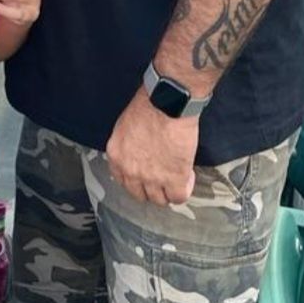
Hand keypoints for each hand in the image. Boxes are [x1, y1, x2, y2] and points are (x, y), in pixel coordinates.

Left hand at [105, 89, 197, 206]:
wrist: (168, 102)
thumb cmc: (149, 104)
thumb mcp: (126, 125)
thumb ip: (128, 144)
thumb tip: (138, 151)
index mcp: (116, 155)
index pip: (122, 180)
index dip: (136, 180)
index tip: (145, 176)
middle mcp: (130, 170)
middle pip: (140, 194)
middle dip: (151, 188)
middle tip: (162, 178)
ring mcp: (151, 178)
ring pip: (159, 200)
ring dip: (168, 191)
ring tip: (177, 177)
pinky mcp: (174, 179)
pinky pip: (178, 197)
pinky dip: (184, 189)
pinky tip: (187, 176)